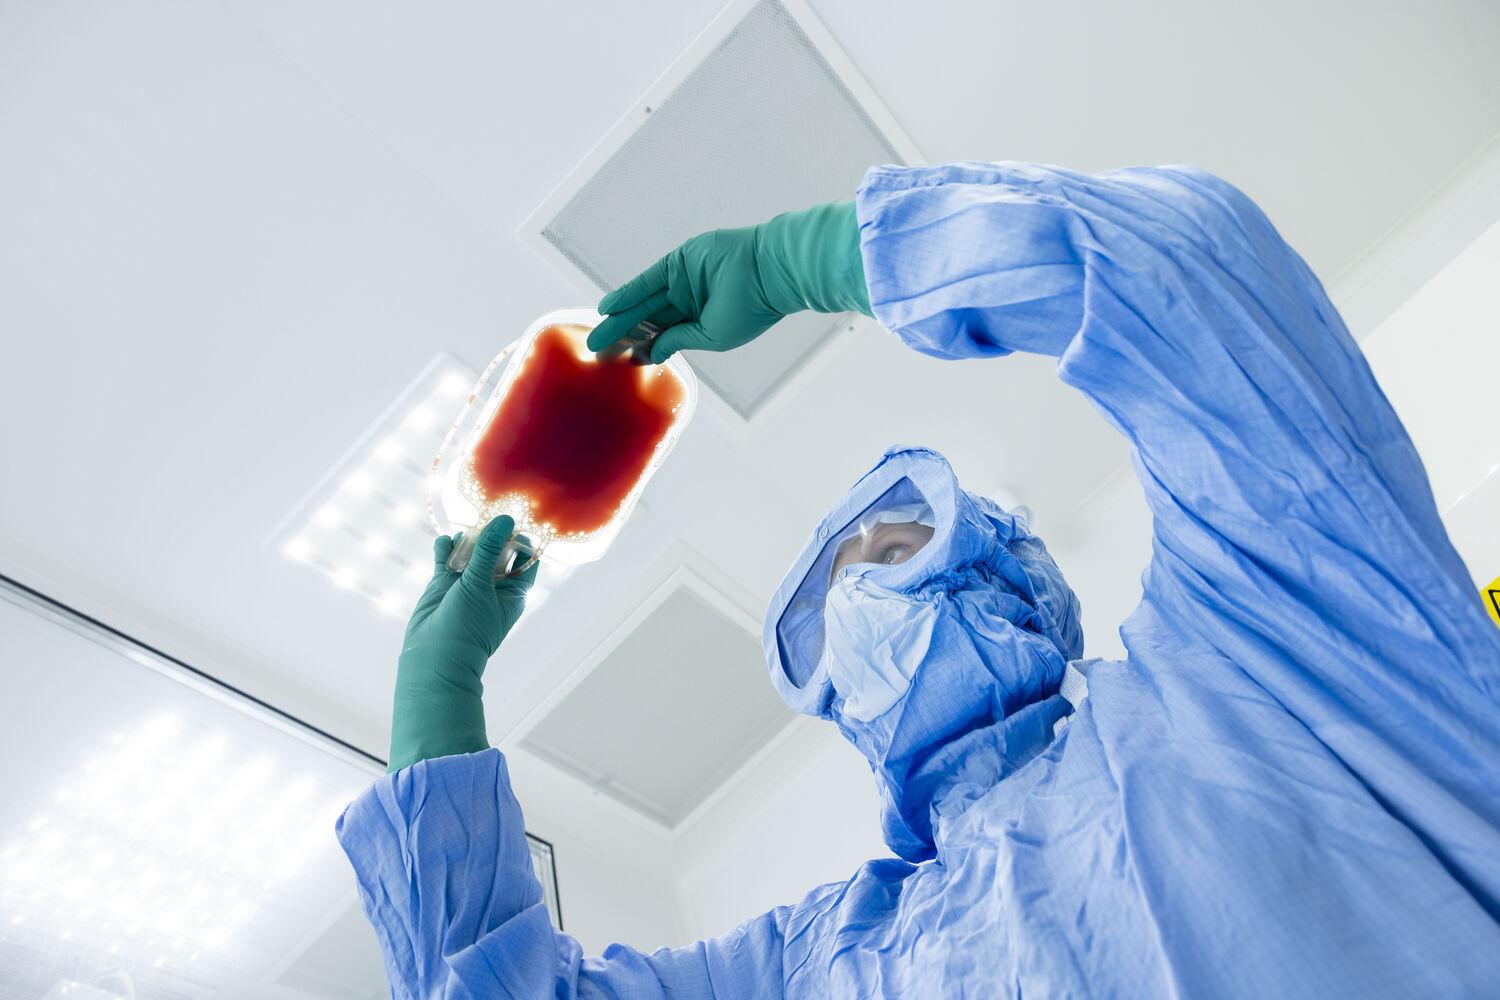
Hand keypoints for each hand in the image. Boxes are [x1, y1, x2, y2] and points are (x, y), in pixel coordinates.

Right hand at [388, 516, 537, 771]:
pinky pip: (447, 559)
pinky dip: (446, 548)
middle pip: (497, 550)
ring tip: (464, 530)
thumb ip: (488, 552)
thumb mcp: (480, 586)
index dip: (522, 540)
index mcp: (513, 590)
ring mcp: (468, 584)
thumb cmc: (467, 627)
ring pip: (471, 552)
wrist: (434, 657)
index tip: (513, 520)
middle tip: (485, 514)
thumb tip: (504, 520)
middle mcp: (493, 585)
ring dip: (468, 539)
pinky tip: (445, 541)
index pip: (526, 559)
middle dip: (491, 533)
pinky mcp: (444, 584)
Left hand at [587, 201, 870, 364]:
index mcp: (702, 323)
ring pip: (645, 302)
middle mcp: (691, 302)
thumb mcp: (711, 336)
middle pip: (649, 320)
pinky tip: (608, 307)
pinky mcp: (679, 262)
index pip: (664, 336)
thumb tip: (651, 352)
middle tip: (597, 350)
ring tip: (597, 332)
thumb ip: (679, 341)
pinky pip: (647, 280)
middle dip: (623, 334)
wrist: (768, 272)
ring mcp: (684, 280)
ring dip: (620, 316)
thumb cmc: (750, 310)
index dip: (641, 347)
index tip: (619, 361)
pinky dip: (628, 293)